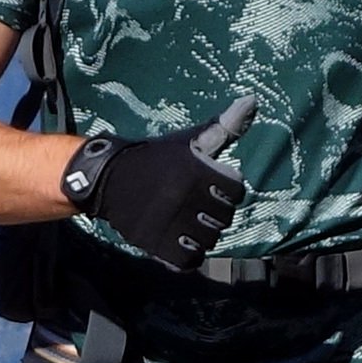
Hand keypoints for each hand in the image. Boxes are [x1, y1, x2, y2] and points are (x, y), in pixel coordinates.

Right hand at [81, 96, 259, 273]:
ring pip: (208, 240)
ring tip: (190, 225)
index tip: (212, 187)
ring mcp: (170, 221)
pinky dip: (189, 255)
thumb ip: (223, 127)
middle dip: (215, 213)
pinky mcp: (156, 242)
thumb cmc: (155, 159)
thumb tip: (253, 101)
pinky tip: (182, 242)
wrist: (108, 178)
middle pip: (224, 218)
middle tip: (198, 207)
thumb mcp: (189, 141)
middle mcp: (185, 196)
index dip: (227, 190)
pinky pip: (188, 260)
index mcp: (196, 170)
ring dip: (203, 235)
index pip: (235, 191)